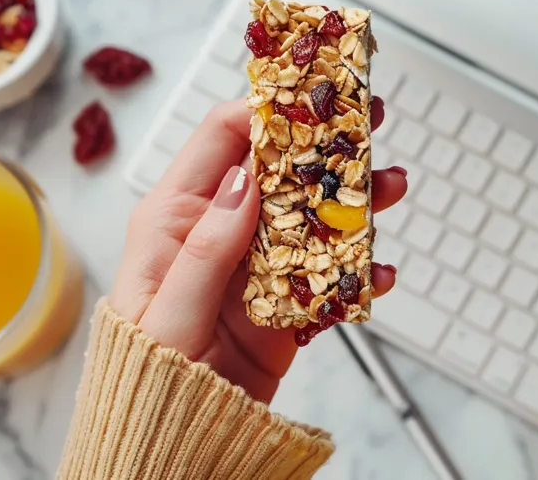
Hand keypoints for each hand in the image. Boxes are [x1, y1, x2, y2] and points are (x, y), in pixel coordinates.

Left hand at [109, 98, 406, 402]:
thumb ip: (207, 246)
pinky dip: (358, 271)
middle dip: (325, 144)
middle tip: (368, 119)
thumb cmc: (146, 377)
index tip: (311, 94)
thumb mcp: (169, 312)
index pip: (223, 139)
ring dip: (354, 201)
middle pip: (280, 170)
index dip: (268, 110)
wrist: (175, 442)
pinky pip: (329, 275)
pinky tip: (379, 272)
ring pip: (313, 216)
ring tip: (391, 187)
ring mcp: (258, 266)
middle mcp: (221, 230)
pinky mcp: (287, 303)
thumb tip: (245, 177)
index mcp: (176, 217)